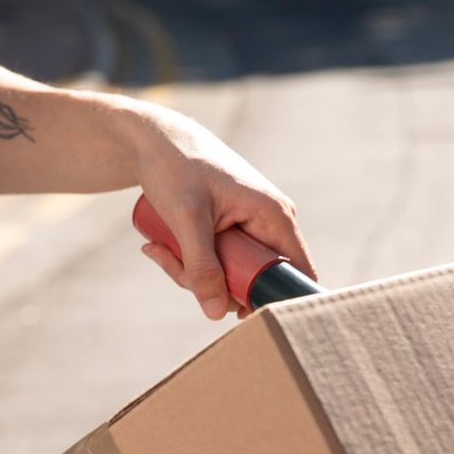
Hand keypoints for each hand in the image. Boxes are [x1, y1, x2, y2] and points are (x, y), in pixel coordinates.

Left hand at [124, 105, 317, 318]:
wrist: (156, 141)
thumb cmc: (174, 168)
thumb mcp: (186, 219)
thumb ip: (201, 266)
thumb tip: (217, 313)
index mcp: (275, 216)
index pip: (297, 274)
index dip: (273, 299)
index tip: (234, 310)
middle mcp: (271, 223)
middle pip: (255, 281)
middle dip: (213, 285)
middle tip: (177, 268)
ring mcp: (251, 227)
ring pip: (230, 274)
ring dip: (192, 274)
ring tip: (160, 248)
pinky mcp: (231, 229)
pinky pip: (217, 262)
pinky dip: (188, 264)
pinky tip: (160, 248)